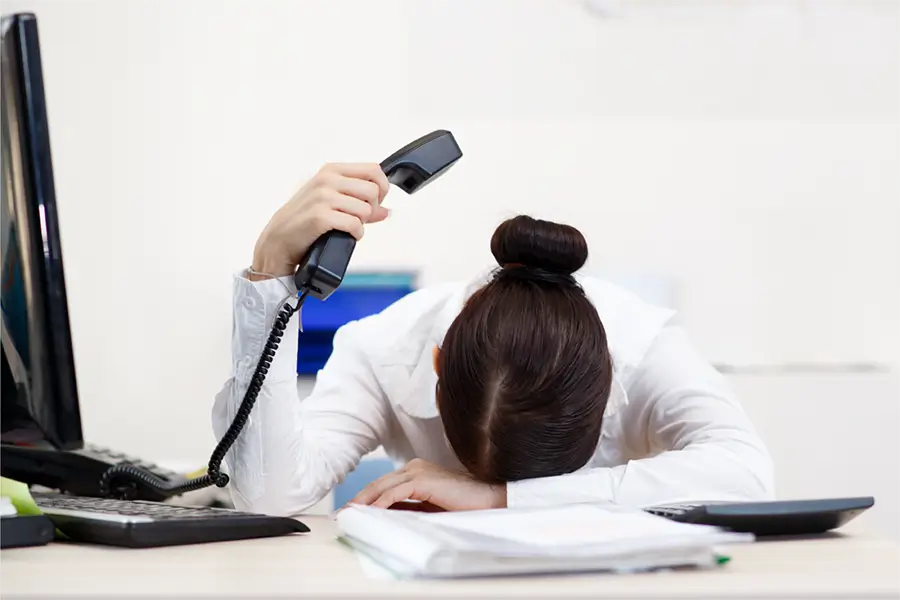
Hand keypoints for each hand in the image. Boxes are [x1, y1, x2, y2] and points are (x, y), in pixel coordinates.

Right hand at [251, 163, 390, 277]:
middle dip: (372, 208)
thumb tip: (385, 210)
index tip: (375, 202)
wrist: (279, 239)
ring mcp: (323, 197)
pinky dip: (356, 234)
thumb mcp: (330, 203)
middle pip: (373, 190)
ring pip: (366, 209)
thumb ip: (359, 203)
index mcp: (331, 171)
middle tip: (360, 218)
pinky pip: (355, 225)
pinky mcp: (320, 216)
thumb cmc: (303, 219)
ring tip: (349, 226)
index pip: (373, 170)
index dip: (382, 188)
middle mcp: (327, 180)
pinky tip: (347, 235)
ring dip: (362, 223)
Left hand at [348, 459, 506, 511]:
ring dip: (365, 502)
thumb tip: (383, 516)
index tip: (351, 512)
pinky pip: (397, 493)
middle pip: (379, 484)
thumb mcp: (429, 508)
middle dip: (359, 500)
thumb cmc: (463, 505)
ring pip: (383, 487)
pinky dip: (382, 503)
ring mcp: (419, 471)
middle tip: (342, 515)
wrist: (489, 499)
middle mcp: (414, 466)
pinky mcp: (425, 480)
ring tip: (350, 515)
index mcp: (416, 470)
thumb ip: (408, 508)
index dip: (365, 498)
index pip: (383, 484)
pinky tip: (372, 513)